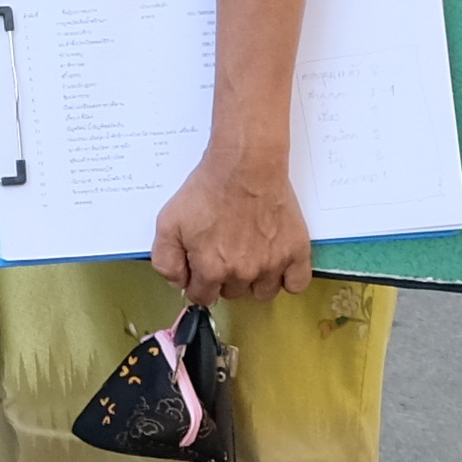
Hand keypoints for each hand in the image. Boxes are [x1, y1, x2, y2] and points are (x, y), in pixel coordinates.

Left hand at [149, 146, 311, 303]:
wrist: (246, 164)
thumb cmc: (209, 188)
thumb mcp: (168, 222)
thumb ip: (166, 261)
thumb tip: (179, 281)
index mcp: (211, 269)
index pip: (203, 297)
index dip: (199, 282)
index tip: (202, 267)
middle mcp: (243, 273)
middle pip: (232, 293)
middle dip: (225, 277)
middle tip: (225, 248)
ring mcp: (272, 265)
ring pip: (262, 292)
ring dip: (254, 280)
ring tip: (250, 253)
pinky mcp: (295, 252)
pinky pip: (296, 284)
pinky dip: (287, 279)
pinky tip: (276, 264)